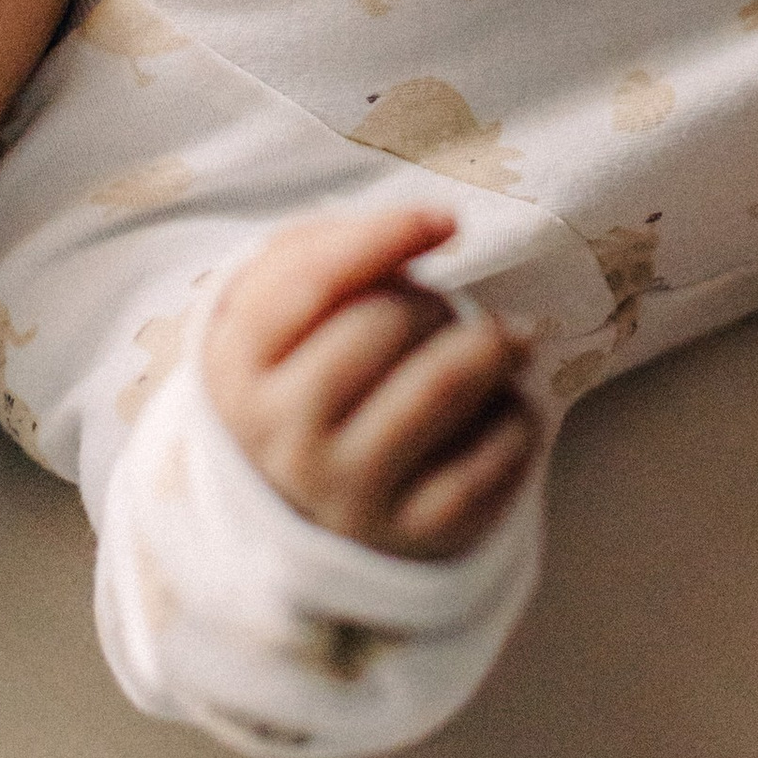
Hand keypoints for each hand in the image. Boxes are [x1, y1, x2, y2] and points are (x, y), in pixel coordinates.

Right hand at [203, 204, 542, 560]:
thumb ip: (334, 245)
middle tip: (447, 312)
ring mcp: (347, 493)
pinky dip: (519, 415)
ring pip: (441, 386)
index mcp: (239, 369)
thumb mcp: (281, 305)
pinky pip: (488, 458)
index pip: (309, 283)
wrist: (300, 517)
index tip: (446, 220)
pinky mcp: (412, 536)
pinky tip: (511, 401)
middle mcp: (283, 437)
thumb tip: (436, 223)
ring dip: (491, 345)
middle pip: (382, 326)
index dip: (384, 236)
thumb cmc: (306, 376)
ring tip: (506, 340)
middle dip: (435, 301)